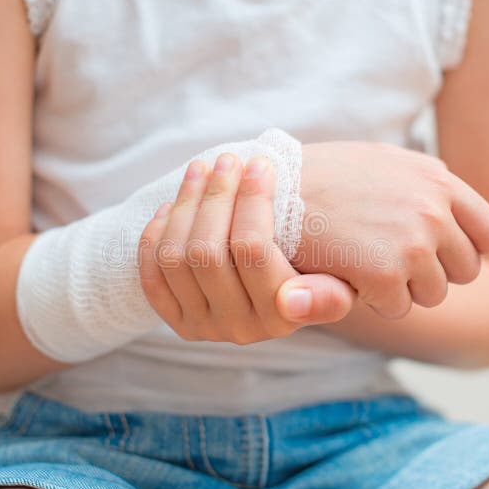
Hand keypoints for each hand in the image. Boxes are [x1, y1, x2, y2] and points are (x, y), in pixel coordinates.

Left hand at [139, 154, 355, 343]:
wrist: (282, 301)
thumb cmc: (313, 278)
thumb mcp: (337, 288)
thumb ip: (326, 297)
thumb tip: (291, 299)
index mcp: (280, 318)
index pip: (253, 249)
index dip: (252, 199)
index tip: (260, 163)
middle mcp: (238, 328)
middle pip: (207, 251)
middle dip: (215, 195)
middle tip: (227, 160)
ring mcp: (202, 326)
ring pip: (175, 257)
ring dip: (185, 205)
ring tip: (200, 170)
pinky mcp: (175, 320)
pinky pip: (152, 277)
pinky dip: (155, 237)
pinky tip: (172, 206)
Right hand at [296, 141, 488, 317]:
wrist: (272, 190)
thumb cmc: (320, 177)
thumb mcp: (380, 160)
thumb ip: (423, 181)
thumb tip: (449, 198)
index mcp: (437, 181)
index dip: (465, 250)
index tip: (436, 255)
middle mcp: (433, 210)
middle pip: (464, 270)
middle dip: (431, 273)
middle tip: (388, 262)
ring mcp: (413, 242)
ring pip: (433, 294)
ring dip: (401, 289)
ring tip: (364, 264)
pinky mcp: (386, 273)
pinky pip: (398, 308)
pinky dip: (372, 300)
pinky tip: (347, 274)